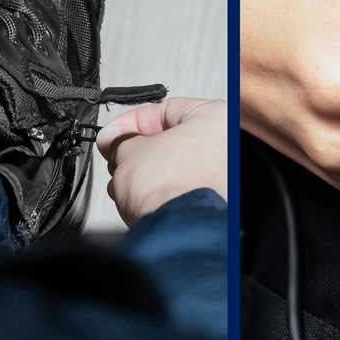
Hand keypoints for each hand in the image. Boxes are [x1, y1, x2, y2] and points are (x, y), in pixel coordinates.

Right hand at [96, 97, 226, 224]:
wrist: (175, 229)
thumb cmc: (167, 185)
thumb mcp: (128, 148)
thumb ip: (123, 139)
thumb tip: (120, 142)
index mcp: (217, 117)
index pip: (163, 110)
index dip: (128, 123)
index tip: (110, 136)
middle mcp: (228, 144)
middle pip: (170, 140)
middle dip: (136, 151)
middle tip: (116, 157)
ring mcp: (226, 175)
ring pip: (175, 166)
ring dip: (144, 173)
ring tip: (125, 182)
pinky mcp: (217, 199)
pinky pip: (183, 186)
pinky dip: (160, 190)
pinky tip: (141, 199)